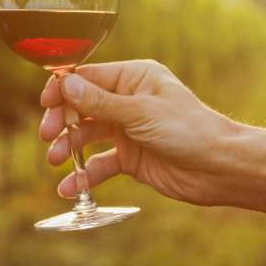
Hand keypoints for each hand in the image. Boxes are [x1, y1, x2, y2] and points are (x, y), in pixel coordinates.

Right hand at [39, 60, 240, 205]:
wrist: (220, 169)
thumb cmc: (188, 130)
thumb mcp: (140, 113)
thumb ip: (100, 102)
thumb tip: (64, 84)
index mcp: (133, 78)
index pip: (87, 77)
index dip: (63, 89)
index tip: (45, 104)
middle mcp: (127, 100)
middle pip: (81, 106)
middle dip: (62, 120)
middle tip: (48, 136)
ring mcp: (126, 129)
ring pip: (85, 135)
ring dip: (68, 146)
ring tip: (56, 161)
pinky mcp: (129, 157)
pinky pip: (99, 163)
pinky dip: (84, 174)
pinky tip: (71, 188)